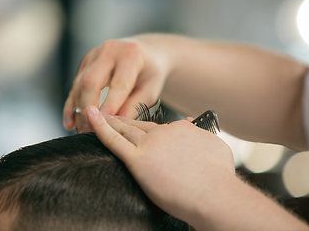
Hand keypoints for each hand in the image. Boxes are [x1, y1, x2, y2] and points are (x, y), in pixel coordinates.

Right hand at [63, 37, 169, 132]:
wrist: (145, 53)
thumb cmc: (150, 74)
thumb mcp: (150, 90)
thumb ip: (132, 106)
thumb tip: (113, 125)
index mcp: (130, 54)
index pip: (118, 83)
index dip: (110, 105)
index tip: (104, 125)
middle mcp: (109, 50)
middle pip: (91, 81)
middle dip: (87, 109)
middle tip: (88, 132)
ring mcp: (93, 55)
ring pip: (79, 84)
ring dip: (78, 110)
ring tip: (81, 131)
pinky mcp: (84, 63)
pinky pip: (75, 86)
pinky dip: (72, 105)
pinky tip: (70, 123)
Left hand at [86, 106, 234, 223]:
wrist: (215, 195)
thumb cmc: (218, 176)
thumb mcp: (215, 146)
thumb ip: (200, 133)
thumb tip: (192, 123)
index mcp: (180, 129)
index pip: (157, 126)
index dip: (145, 128)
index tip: (137, 129)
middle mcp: (164, 132)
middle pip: (138, 124)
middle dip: (123, 120)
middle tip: (109, 115)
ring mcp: (150, 144)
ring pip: (125, 129)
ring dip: (110, 121)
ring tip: (97, 115)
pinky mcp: (138, 159)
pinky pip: (114, 140)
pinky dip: (100, 127)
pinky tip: (91, 117)